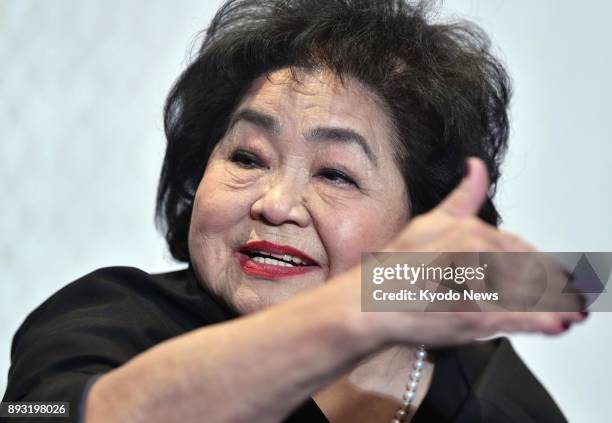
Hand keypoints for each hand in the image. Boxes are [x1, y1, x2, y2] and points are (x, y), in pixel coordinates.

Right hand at [360, 157, 586, 346]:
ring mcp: (480, 282)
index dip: (540, 264)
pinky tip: (560, 324)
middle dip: (553, 284)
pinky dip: (545, 321)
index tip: (555, 277)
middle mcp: (480, 250)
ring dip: (557, 304)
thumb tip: (477, 167)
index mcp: (470, 229)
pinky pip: (523, 317)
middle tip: (572, 299)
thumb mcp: (426, 224)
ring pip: (531, 293)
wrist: (369, 304)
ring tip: (569, 316)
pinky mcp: (479, 314)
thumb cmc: (391, 270)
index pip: (518, 246)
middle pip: (530, 270)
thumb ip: (460, 199)